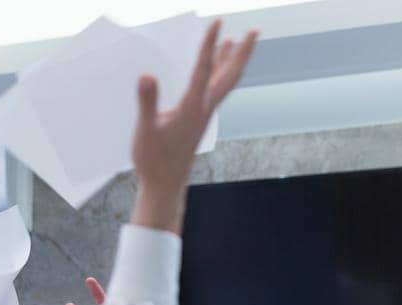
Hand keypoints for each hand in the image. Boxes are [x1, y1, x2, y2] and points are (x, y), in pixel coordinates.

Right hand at [130, 21, 257, 232]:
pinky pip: (215, 91)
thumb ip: (147, 102)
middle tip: (256, 30)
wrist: (165, 185)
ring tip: (237, 41)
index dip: (209, 44)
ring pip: (224, 83)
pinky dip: (220, 76)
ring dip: (233, 61)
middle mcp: (204, 108)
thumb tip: (147, 76)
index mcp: (192, 107)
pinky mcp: (199, 120)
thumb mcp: (145, 131)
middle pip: (230, 75)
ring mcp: (203, 115)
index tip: (217, 22)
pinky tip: (215, 71)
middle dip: (243, 52)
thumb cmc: (153, 160)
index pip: (203, 69)